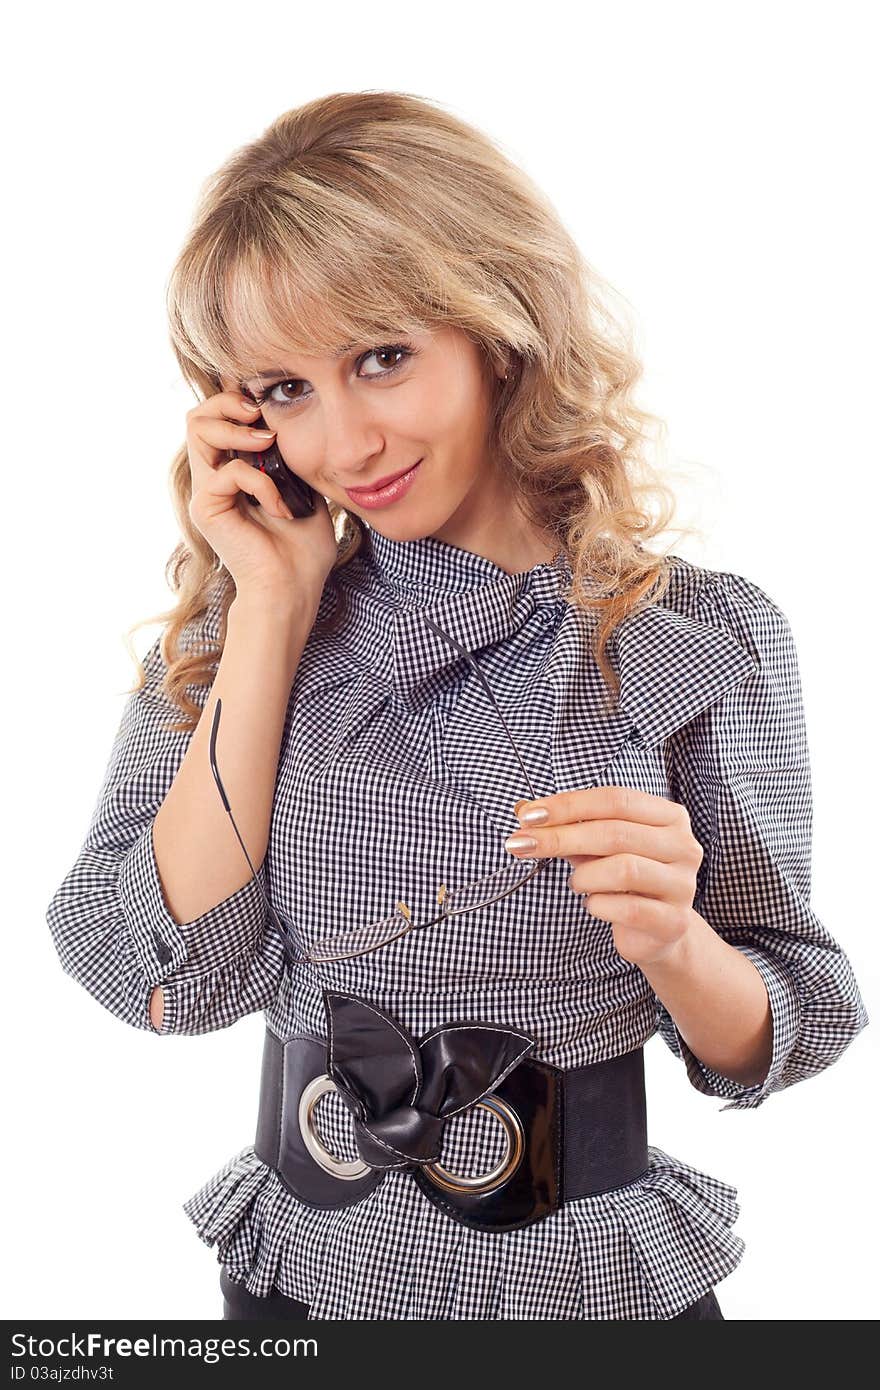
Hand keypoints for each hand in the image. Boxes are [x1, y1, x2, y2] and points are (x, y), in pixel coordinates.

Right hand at [185, 388, 337, 599]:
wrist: (293, 590)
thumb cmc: (303, 551)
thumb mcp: (306, 493)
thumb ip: (293, 461)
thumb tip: (293, 427)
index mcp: (235, 474)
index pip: (221, 419)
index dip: (239, 400)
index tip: (271, 402)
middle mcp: (215, 479)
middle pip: (198, 416)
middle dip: (229, 402)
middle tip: (260, 413)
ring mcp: (207, 493)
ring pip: (198, 429)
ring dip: (237, 428)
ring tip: (267, 442)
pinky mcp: (206, 508)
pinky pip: (230, 472)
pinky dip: (262, 482)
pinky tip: (281, 507)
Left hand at [506, 786, 704, 968]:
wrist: (657, 931)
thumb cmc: (625, 880)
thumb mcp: (596, 847)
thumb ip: (567, 826)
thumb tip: (523, 809)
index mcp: (668, 817)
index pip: (615, 799)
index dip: (569, 805)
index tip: (528, 814)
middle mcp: (683, 846)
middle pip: (616, 832)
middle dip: (562, 837)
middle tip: (522, 844)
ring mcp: (683, 885)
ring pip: (624, 869)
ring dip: (585, 876)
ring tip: (576, 883)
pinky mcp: (674, 922)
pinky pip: (629, 909)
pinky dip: (599, 905)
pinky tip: (593, 905)